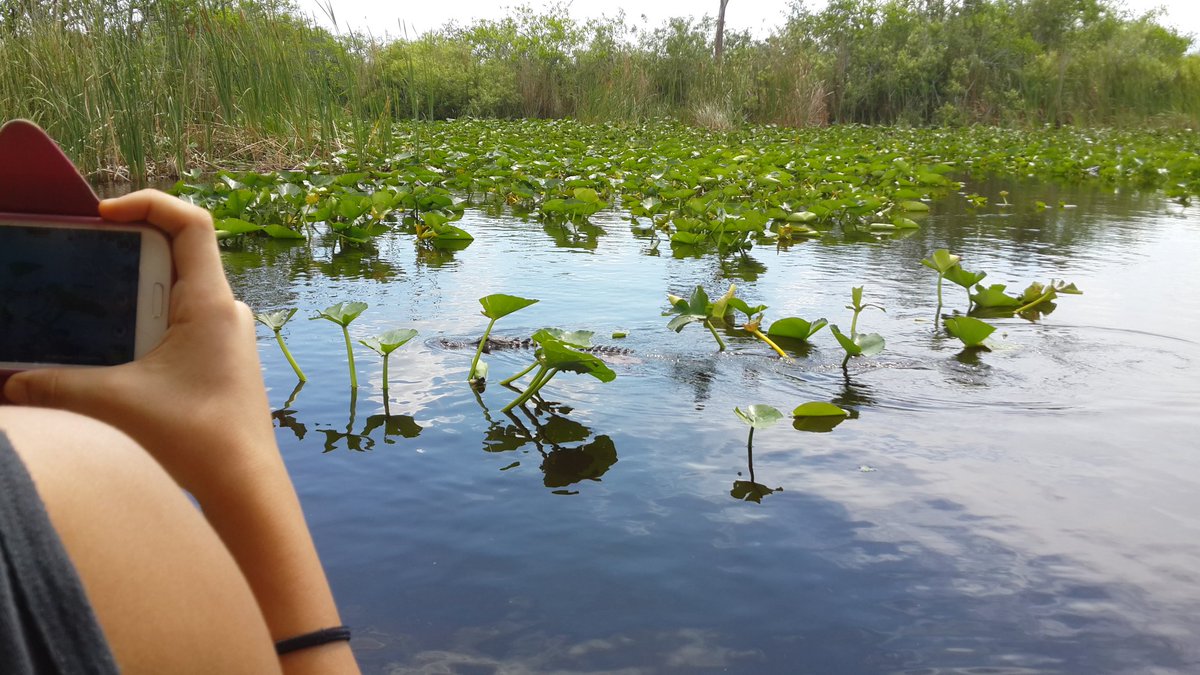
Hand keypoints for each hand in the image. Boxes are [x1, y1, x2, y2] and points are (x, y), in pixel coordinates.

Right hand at [3, 190, 277, 500]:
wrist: (246, 488)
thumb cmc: (197, 440)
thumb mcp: (114, 403)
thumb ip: (53, 386)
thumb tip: (8, 382)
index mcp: (210, 303)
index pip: (193, 223)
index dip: (149, 203)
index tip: (102, 215)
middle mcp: (223, 311)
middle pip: (175, 254)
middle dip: (124, 249)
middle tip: (77, 257)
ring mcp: (224, 336)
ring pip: (174, 292)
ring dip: (130, 291)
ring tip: (82, 301)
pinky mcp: (218, 361)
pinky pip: (178, 323)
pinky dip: (142, 323)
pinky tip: (107, 346)